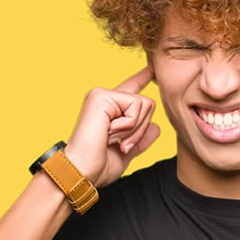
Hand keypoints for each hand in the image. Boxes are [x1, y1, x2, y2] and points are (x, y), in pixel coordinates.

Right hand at [62, 65, 161, 187]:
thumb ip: (141, 139)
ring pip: (144, 104)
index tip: (152, 67)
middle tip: (119, 143)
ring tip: (111, 138)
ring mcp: (102, 94)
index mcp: (109, 110)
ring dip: (134, 130)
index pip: (131, 89)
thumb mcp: (126, 153)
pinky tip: (109, 132)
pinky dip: (128, 125)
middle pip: (147, 104)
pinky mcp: (102, 96)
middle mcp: (104, 98)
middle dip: (140, 129)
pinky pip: (136, 106)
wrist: (83, 172)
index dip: (142, 77)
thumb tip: (156, 127)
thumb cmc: (98, 166)